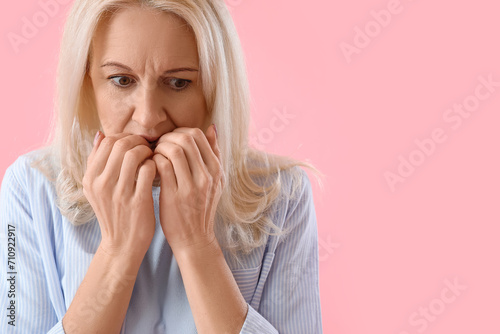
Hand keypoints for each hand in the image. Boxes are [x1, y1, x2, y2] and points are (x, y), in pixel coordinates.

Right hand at [83, 132, 156, 258]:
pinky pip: (148, 170)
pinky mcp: (138, 201)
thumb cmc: (113, 213)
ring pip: (134, 155)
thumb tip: (100, 134)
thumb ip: (97, 161)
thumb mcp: (97, 189)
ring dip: (148, 151)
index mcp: (90, 178)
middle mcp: (101, 184)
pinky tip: (158, 170)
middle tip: (148, 147)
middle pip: (121, 145)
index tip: (136, 142)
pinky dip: (155, 165)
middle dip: (138, 141)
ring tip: (153, 157)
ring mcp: (119, 193)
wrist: (122, 245)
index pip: (107, 142)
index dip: (125, 137)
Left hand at [152, 125, 224, 253]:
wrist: (194, 239)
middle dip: (168, 137)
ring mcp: (191, 186)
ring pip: (173, 149)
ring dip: (159, 147)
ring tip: (154, 155)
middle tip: (159, 145)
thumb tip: (211, 127)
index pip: (198, 134)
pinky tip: (151, 167)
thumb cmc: (201, 208)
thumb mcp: (215, 181)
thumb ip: (214, 154)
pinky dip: (154, 161)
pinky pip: (162, 166)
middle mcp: (207, 176)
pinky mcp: (175, 196)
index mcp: (216, 169)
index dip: (180, 131)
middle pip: (185, 138)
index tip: (171, 140)